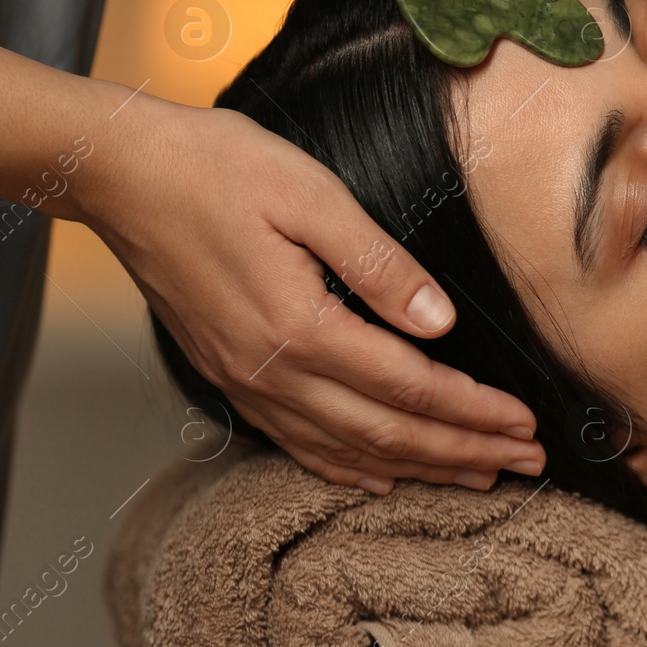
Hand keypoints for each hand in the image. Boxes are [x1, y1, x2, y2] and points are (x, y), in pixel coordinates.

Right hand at [77, 93, 546, 491]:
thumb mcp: (312, 196)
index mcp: (299, 327)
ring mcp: (245, 382)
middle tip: (526, 463)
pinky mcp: (229, 378)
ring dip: (421, 467)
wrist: (119, 173)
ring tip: (478, 477)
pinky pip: (298, 443)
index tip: (526, 423)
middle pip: (388, 434)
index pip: (411, 387)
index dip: (474, 412)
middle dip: (465, 452)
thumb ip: (381, 265)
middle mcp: (271, 371)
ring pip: (348, 450)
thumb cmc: (217, 169)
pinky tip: (384, 477)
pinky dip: (350, 468)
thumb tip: (441, 323)